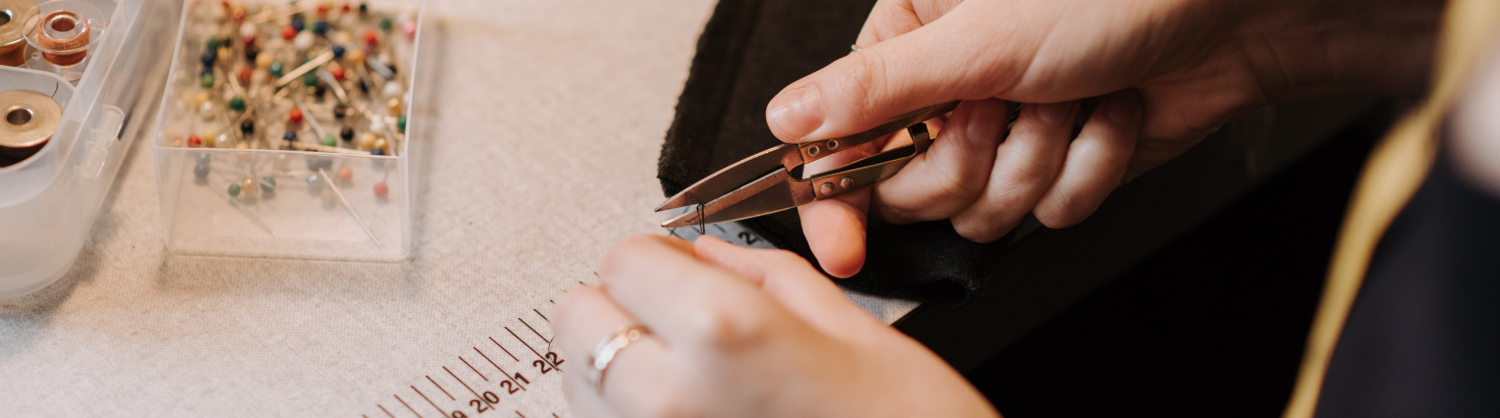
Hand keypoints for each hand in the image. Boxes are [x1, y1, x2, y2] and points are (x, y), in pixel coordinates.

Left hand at [553, 235, 997, 417]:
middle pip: (575, 319)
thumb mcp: (855, 329)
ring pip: (577, 385)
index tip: (679, 270)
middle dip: (620, 308)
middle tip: (675, 322)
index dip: (656, 259)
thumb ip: (763, 275)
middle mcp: (666, 397)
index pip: (621, 259)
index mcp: (721, 330)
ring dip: (617, 371)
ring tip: (692, 386)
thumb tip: (706, 252)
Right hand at [767, 0, 1442, 276]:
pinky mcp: (1057, 168)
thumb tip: (790, 119)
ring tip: (1068, 97)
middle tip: (1002, 107)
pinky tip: (1105, 115)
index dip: (834, 199)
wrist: (1226, 14)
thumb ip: (876, 89)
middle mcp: (948, 94)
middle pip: (910, 191)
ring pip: (982, 211)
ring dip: (1039, 158)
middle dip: (970, 159)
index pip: (838, 141)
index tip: (842, 245)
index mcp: (908, 45)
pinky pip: (1046, 216)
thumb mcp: (976, 38)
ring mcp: (1004, 135)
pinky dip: (1086, 169)